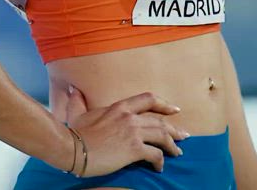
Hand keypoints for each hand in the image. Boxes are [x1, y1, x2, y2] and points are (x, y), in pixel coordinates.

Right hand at [65, 86, 187, 176]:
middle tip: (183, 136)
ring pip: (162, 135)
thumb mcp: (78, 113)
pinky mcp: (133, 150)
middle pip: (160, 120)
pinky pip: (155, 154)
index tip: (175, 109)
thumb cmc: (75, 133)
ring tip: (178, 153)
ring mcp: (133, 132)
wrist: (73, 148)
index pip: (149, 99)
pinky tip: (160, 167)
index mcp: (120, 106)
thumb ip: (78, 101)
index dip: (165, 104)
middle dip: (174, 129)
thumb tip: (73, 90)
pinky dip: (160, 161)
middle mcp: (130, 116)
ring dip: (172, 145)